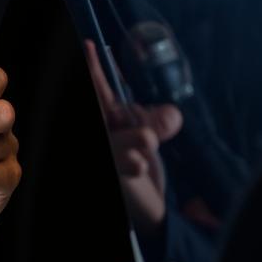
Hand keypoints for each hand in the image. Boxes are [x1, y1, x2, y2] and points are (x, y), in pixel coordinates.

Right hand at [85, 40, 182, 233]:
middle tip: (142, 146)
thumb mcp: (148, 141)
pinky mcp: (110, 169)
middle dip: (140, 128)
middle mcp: (100, 132)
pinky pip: (139, 157)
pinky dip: (144, 164)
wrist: (146, 216)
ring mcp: (104, 151)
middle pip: (119, 112)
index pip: (99, 91)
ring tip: (140, 163)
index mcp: (105, 122)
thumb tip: (173, 113)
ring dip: (147, 149)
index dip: (95, 68)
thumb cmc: (141, 177)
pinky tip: (137, 174)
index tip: (89, 44)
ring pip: (141, 135)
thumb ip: (155, 122)